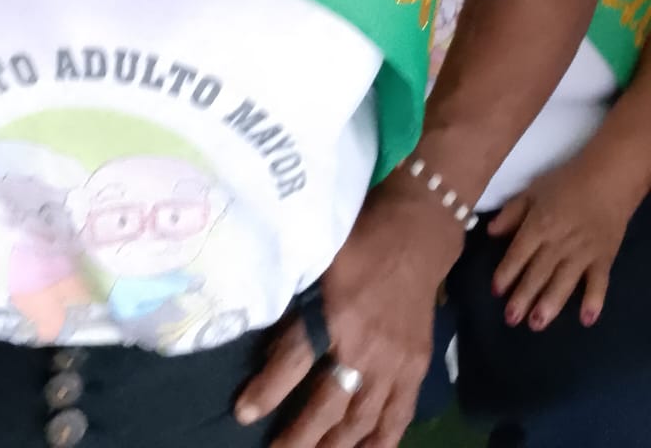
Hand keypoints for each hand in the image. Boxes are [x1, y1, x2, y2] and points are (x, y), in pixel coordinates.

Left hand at [237, 187, 460, 446]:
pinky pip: (399, 416)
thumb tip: (268, 335)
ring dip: (336, 446)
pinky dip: (382, 441)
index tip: (243, 413)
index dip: (267, 391)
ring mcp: (395, 363)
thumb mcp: (318, 259)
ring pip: (362, 419)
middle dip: (300, 436)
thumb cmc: (360, 239)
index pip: (294, 362)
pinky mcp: (417, 368)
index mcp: (336, 314)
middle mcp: (365, 347)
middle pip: (328, 404)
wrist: (416, 234)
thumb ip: (299, 301)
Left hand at [489, 152, 640, 328]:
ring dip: (550, 304)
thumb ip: (511, 213)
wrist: (606, 179)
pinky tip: (587, 320)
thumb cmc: (564, 183)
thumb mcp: (531, 191)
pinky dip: (594, 301)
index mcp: (539, 224)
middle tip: (511, 320)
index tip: (496, 291)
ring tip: (537, 324)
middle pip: (538, 273)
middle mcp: (558, 242)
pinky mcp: (603, 259)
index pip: (518, 253)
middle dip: (523, 297)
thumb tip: (489, 232)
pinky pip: (599, 283)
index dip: (506, 273)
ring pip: (564, 282)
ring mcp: (583, 253)